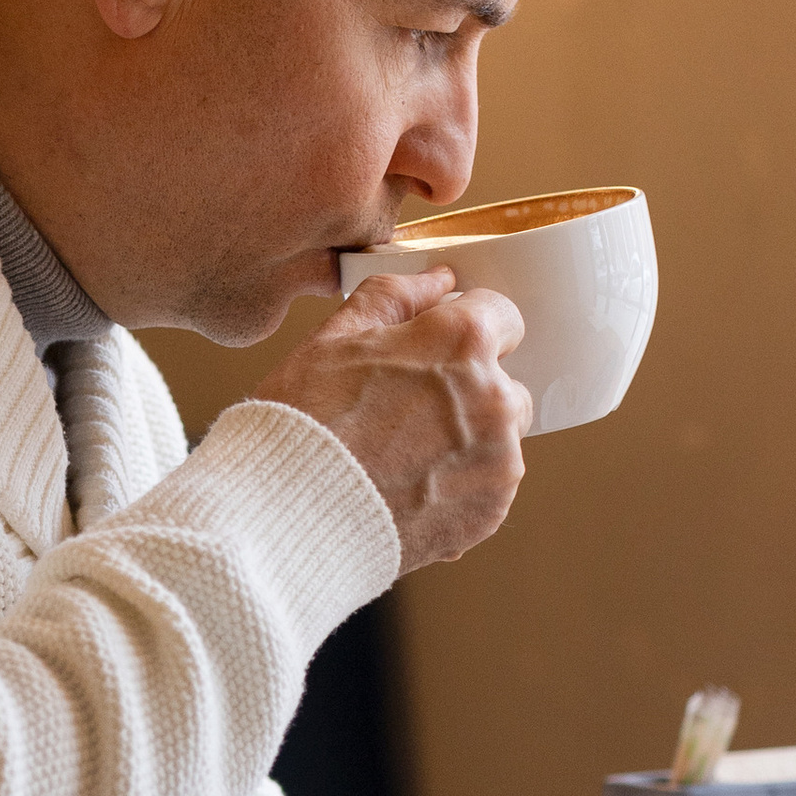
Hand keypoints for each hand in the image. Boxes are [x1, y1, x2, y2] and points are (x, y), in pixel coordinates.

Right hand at [262, 267, 530, 572]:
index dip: (466, 328)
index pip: (502, 314)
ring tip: (402, 457)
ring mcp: (499, 460)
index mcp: (461, 343)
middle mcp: (495, 398)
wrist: (290, 516)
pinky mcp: (492, 510)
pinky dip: (460, 485)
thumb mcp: (335, 338)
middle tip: (407, 411)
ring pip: (500, 437)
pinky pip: (489, 485)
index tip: (439, 349)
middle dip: (469, 390)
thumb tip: (437, 279)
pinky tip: (408, 488)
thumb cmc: (305, 422)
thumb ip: (394, 297)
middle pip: (506, 381)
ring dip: (467, 440)